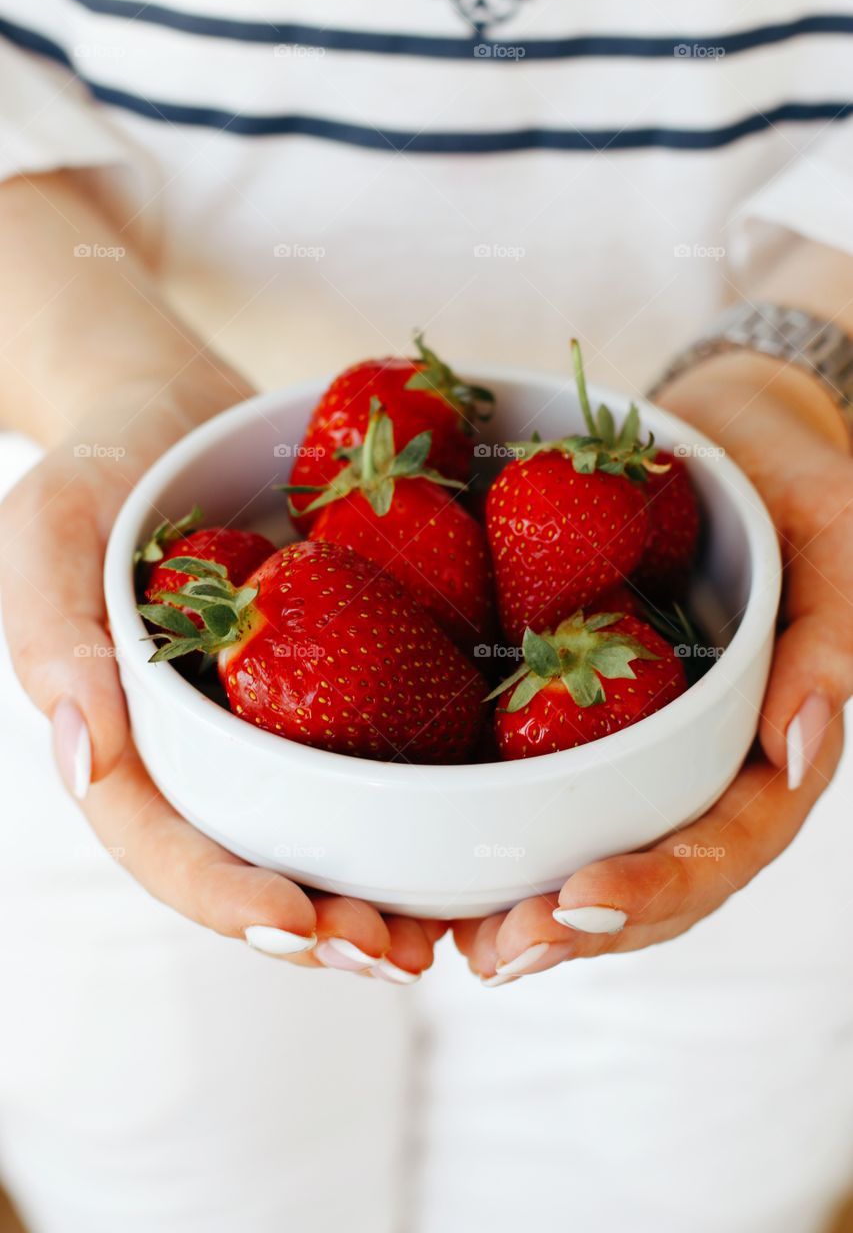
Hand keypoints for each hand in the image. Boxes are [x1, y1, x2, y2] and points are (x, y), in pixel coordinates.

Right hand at [0, 382, 441, 981]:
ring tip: (451, 933)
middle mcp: (197, 758)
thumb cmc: (100, 467)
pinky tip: (477, 829)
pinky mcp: (323, 688)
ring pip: (316, 839)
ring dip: (378, 898)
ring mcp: (263, 730)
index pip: (166, 847)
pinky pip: (365, 760)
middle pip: (252, 869)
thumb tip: (79, 764)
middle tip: (403, 957)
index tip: (305, 926)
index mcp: (124, 746)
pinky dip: (413, 809)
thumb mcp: (49, 528)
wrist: (174, 410)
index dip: (230, 899)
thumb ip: (52, 637)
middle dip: (322, 928)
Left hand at [454, 362, 852, 983]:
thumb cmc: (789, 477)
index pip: (731, 840)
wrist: (721, 435)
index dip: (660, 883)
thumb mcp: (832, 529)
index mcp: (774, 742)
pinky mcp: (591, 721)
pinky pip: (556, 796)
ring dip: (540, 916)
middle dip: (583, 928)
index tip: (576, 901)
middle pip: (661, 879)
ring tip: (463, 947)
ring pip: (604, 858)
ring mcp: (650, 751)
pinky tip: (449, 876)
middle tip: (499, 952)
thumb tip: (798, 745)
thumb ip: (830, 635)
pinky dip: (509, 843)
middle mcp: (710, 765)